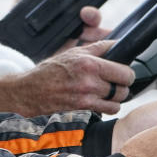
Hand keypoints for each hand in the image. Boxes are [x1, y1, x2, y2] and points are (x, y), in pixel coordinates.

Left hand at [13, 0, 108, 48]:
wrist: (7, 44)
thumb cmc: (18, 19)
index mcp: (68, 11)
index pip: (88, 7)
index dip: (94, 5)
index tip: (86, 7)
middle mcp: (74, 26)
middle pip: (94, 22)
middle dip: (95, 19)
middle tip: (85, 15)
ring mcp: (72, 43)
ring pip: (95, 40)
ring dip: (95, 36)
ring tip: (82, 34)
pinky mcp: (68, 58)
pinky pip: (85, 57)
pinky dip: (89, 55)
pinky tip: (83, 53)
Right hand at [15, 39, 134, 115]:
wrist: (30, 92)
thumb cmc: (51, 71)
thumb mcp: (73, 53)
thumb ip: (98, 48)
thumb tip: (118, 44)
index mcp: (89, 64)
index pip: (125, 72)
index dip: (127, 73)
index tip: (123, 73)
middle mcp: (89, 83)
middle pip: (123, 89)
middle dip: (121, 86)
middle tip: (114, 83)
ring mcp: (86, 99)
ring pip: (117, 103)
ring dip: (114, 99)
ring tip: (106, 93)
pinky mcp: (82, 112)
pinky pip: (106, 112)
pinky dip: (105, 108)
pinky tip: (97, 101)